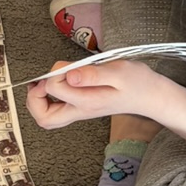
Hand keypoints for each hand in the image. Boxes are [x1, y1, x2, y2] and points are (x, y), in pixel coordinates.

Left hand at [27, 58, 157, 129]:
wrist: (150, 96)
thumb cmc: (137, 82)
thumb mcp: (118, 72)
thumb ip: (92, 74)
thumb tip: (69, 75)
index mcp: (88, 101)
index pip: (55, 89)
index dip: (53, 74)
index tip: (64, 67)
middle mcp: (80, 110)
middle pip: (44, 118)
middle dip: (35, 99)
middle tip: (43, 82)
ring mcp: (80, 111)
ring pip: (47, 117)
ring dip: (39, 100)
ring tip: (47, 82)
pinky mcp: (81, 107)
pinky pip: (56, 110)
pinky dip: (49, 98)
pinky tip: (57, 82)